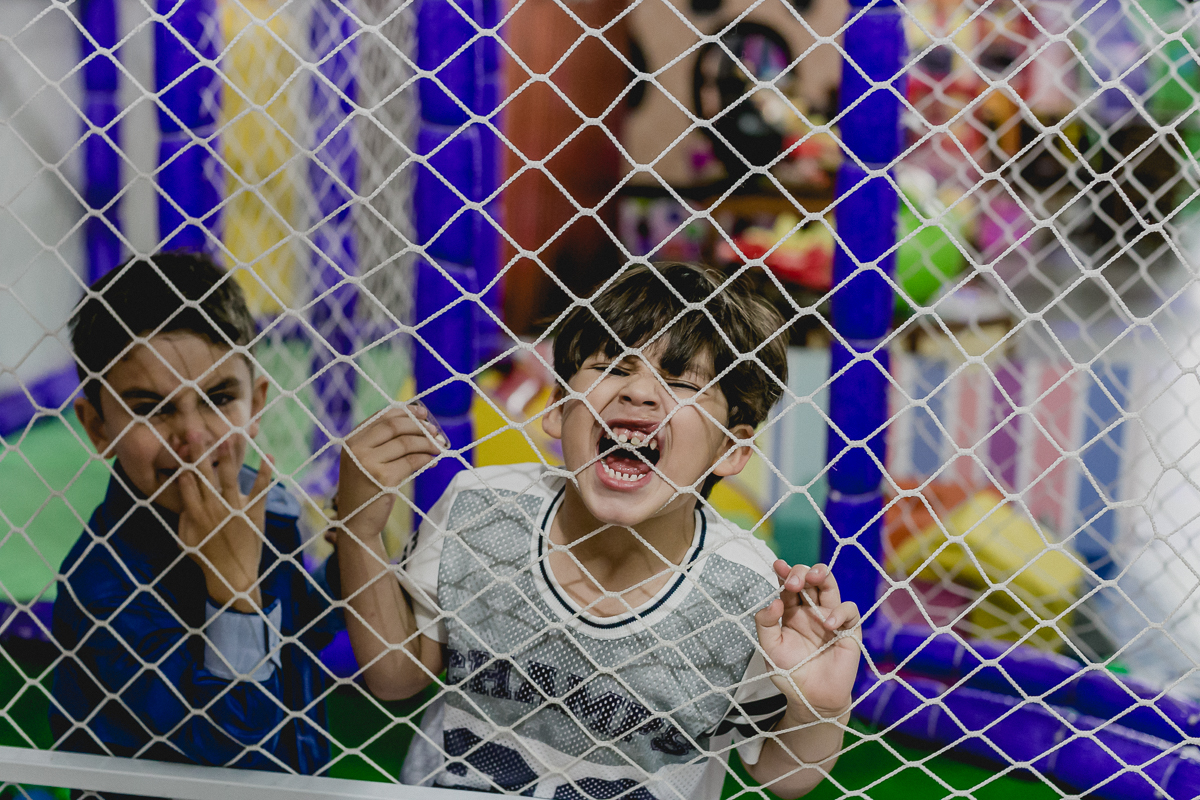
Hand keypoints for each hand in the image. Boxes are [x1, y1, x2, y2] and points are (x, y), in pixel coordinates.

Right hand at [178, 439, 272, 611]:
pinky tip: (268, 456)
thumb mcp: (185, 538)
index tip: (181, 443)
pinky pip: (260, 490)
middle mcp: (213, 509)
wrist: (231, 577)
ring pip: (230, 478)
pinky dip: (266, 473)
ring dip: (230, 456)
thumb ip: (183, 516)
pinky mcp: (254, 514)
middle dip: (199, 452)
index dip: (183, 462)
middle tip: (195, 430)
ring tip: (230, 435)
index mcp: (194, 513)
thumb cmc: (206, 557)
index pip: (186, 482)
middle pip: (204, 475)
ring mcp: (234, 511)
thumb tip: (180, 494)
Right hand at [336, 402, 446, 536]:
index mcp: (351, 441)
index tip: (422, 413)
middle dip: (418, 426)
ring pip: (406, 443)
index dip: (405, 412)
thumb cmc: (365, 490)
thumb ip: (382, 444)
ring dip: (427, 443)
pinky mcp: (383, 478)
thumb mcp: (365, 462)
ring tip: (438, 447)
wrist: (356, 523)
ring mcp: (368, 463)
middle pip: (394, 427)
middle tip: (435, 431)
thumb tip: (419, 423)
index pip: (381, 417)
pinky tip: (433, 461)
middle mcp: (356, 449)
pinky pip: (412, 461)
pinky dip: (426, 459)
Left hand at [754, 560, 860, 722]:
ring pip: (830, 586)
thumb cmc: (789, 673)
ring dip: (823, 575)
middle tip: (793, 582)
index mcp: (791, 611)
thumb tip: (773, 601)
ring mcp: (830, 617)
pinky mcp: (849, 630)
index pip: (788, 585)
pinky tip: (827, 624)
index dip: (784, 572)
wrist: (812, 699)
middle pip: (809, 579)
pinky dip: (840, 612)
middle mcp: (811, 610)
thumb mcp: (769, 648)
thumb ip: (765, 624)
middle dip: (801, 572)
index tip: (777, 565)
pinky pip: (850, 610)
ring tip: (813, 578)